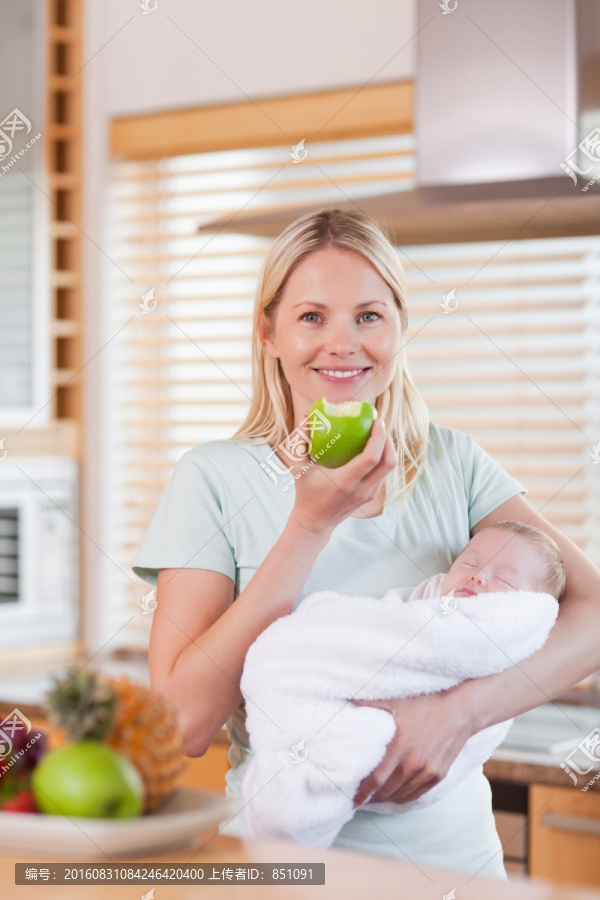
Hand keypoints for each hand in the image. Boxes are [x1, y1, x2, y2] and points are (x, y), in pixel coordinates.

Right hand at [290, 417, 395, 535]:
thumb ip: (299, 443)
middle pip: (388, 463)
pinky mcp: (372, 496)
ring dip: (388, 449)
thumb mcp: (298, 468)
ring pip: (389, 469)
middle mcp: (361, 490)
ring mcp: (369, 495)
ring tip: (379, 432)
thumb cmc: (306, 492)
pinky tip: (375, 447)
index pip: (371, 458)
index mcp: (345, 482)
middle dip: (388, 440)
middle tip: (380, 424)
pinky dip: (383, 458)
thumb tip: (306, 418)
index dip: (379, 438)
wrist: (315, 522)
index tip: (377, 421)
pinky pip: (384, 474)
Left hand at [349, 688, 475, 807]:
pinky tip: (395, 795)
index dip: (362, 793)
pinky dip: (404, 797)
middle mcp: (413, 764)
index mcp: (399, 747)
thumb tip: (347, 697)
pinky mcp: (439, 775)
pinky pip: (417, 794)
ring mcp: (428, 771)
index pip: (375, 780)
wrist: (460, 710)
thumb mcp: (397, 701)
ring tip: (374, 796)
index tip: (352, 799)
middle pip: (386, 790)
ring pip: (401, 795)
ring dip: (386, 798)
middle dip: (371, 796)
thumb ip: (370, 702)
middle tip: (360, 796)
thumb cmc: (426, 703)